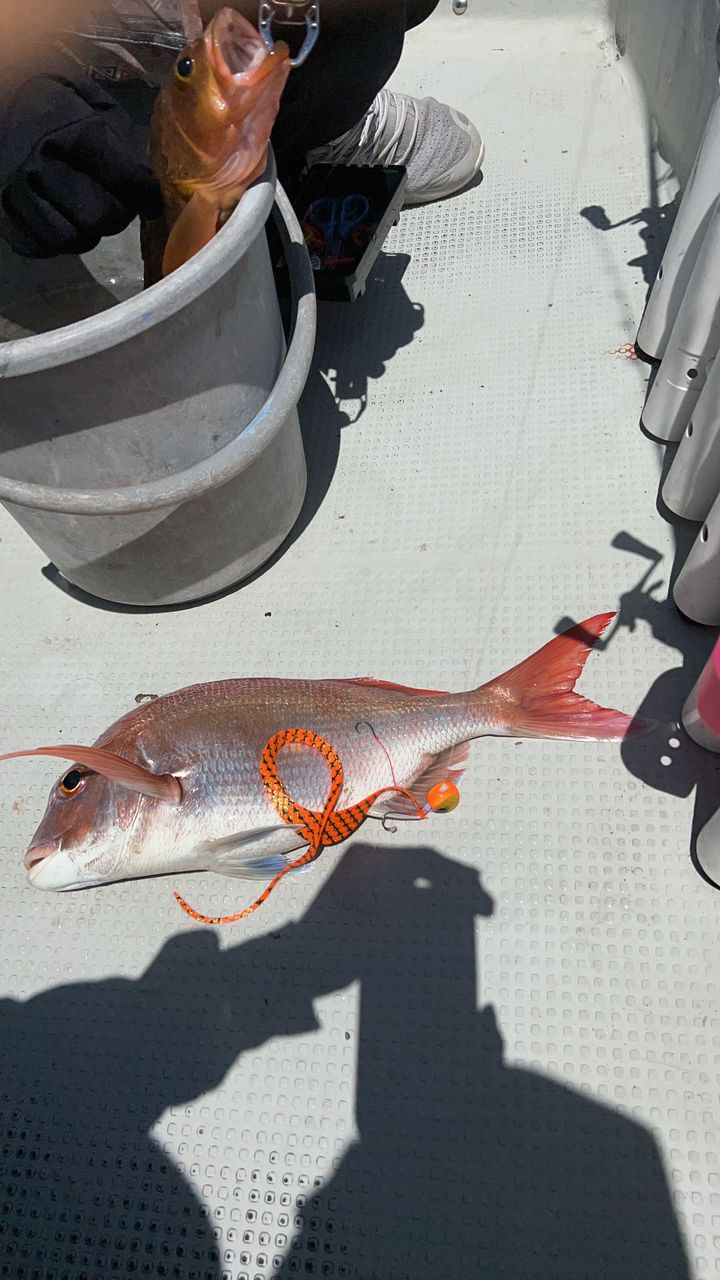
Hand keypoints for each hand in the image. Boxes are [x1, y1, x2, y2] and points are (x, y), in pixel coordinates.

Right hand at [0, 66, 162, 257]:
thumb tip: (142, 173)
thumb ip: (117, 132)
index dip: (144, 192)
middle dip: (117, 212)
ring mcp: (19, 194)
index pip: (124, 178)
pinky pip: (44, 245)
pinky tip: (62, 217)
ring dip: (89, 229)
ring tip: (88, 209)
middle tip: (117, 201)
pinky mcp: (6, 215)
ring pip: (75, 237)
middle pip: (101, 215)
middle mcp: (43, 166)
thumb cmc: (45, 97)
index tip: (150, 196)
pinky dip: (59, 239)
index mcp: (70, 131)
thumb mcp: (86, 96)